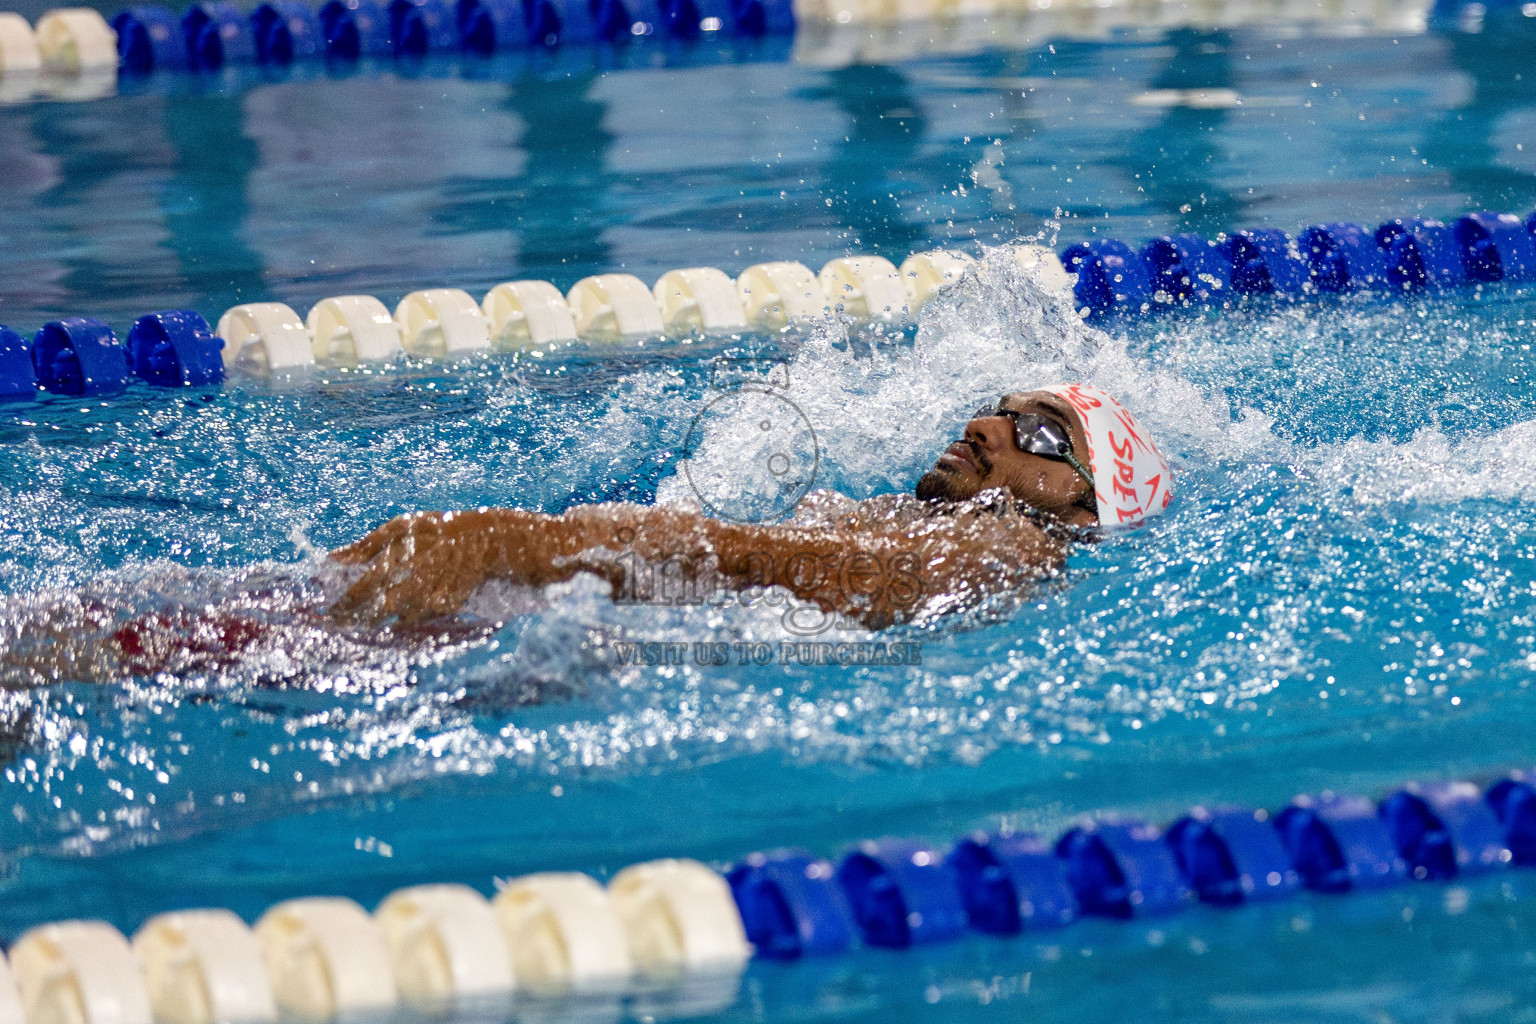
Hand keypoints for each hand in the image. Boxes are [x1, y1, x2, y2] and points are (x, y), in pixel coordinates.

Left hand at [328, 512, 494, 624]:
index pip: (363, 588)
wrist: (490, 542)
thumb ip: (367, 545)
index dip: (343, 605)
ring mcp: (432, 598)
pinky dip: (403, 623)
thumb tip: (332, 559)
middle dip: (356, 621)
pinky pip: (417, 622)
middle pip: (378, 611)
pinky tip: (395, 621)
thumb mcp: (403, 527)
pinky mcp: (447, 609)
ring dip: (379, 625)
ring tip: (363, 626)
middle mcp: (415, 581)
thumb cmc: (440, 530)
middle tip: (338, 628)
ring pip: (397, 621)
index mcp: (400, 558)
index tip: (325, 617)